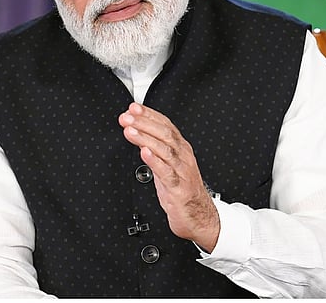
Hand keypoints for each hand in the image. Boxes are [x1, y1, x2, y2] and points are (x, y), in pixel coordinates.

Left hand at [119, 102, 219, 251]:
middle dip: (144, 123)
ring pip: (166, 150)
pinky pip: (167, 172)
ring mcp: (182, 172)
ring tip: (130, 131)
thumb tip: (136, 130)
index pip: (166, 125)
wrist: (199, 216)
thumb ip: (154, 147)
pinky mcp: (179, 189)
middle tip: (127, 117)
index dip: (149, 115)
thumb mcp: (166, 164)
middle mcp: (183, 157)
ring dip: (146, 138)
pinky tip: (144, 152)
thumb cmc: (181, 189)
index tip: (133, 107)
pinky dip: (155, 161)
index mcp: (181, 149)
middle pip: (165, 134)